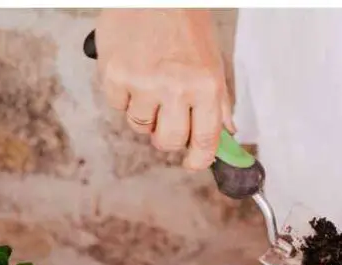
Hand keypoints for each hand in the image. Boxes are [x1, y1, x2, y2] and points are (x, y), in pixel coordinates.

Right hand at [95, 9, 234, 169]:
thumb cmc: (185, 24)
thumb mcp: (213, 63)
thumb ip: (219, 103)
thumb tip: (226, 135)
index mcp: (206, 87)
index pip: (204, 141)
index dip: (198, 159)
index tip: (194, 163)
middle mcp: (176, 88)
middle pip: (168, 142)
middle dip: (167, 137)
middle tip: (167, 119)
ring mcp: (144, 83)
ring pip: (139, 126)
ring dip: (144, 113)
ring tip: (149, 84)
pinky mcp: (115, 74)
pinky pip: (117, 105)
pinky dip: (123, 95)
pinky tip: (132, 72)